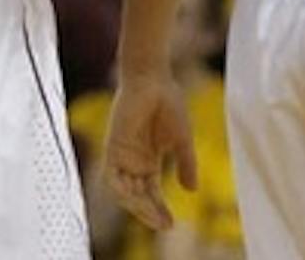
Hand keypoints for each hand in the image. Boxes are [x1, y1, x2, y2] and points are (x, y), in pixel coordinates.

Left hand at [104, 72, 197, 231]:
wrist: (153, 79)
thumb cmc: (169, 104)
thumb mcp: (182, 140)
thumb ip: (186, 164)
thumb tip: (192, 192)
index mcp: (149, 160)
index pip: (152, 193)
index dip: (159, 210)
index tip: (171, 224)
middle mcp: (134, 161)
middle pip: (138, 196)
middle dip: (149, 212)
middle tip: (164, 225)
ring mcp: (122, 155)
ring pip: (124, 192)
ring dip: (137, 206)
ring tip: (153, 215)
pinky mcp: (113, 147)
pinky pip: (112, 177)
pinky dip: (121, 191)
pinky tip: (135, 199)